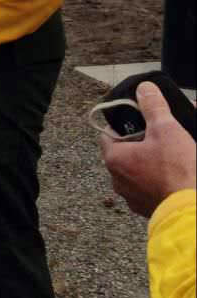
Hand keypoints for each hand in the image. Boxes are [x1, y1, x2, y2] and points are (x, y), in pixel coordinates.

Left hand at [100, 82, 196, 217]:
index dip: (123, 124)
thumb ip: (153, 107)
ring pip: (137, 171)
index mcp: (114, 159)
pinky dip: (158, 178)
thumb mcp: (165, 129)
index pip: (108, 135)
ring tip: (170, 153)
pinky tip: (174, 172)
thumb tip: (144, 89)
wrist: (190, 208)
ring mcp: (132, 197)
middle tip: (159, 135)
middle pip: (124, 153)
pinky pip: (149, 187)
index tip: (139, 121)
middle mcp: (117, 180)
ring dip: (150, 161)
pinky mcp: (148, 207)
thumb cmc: (175, 170)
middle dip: (141, 142)